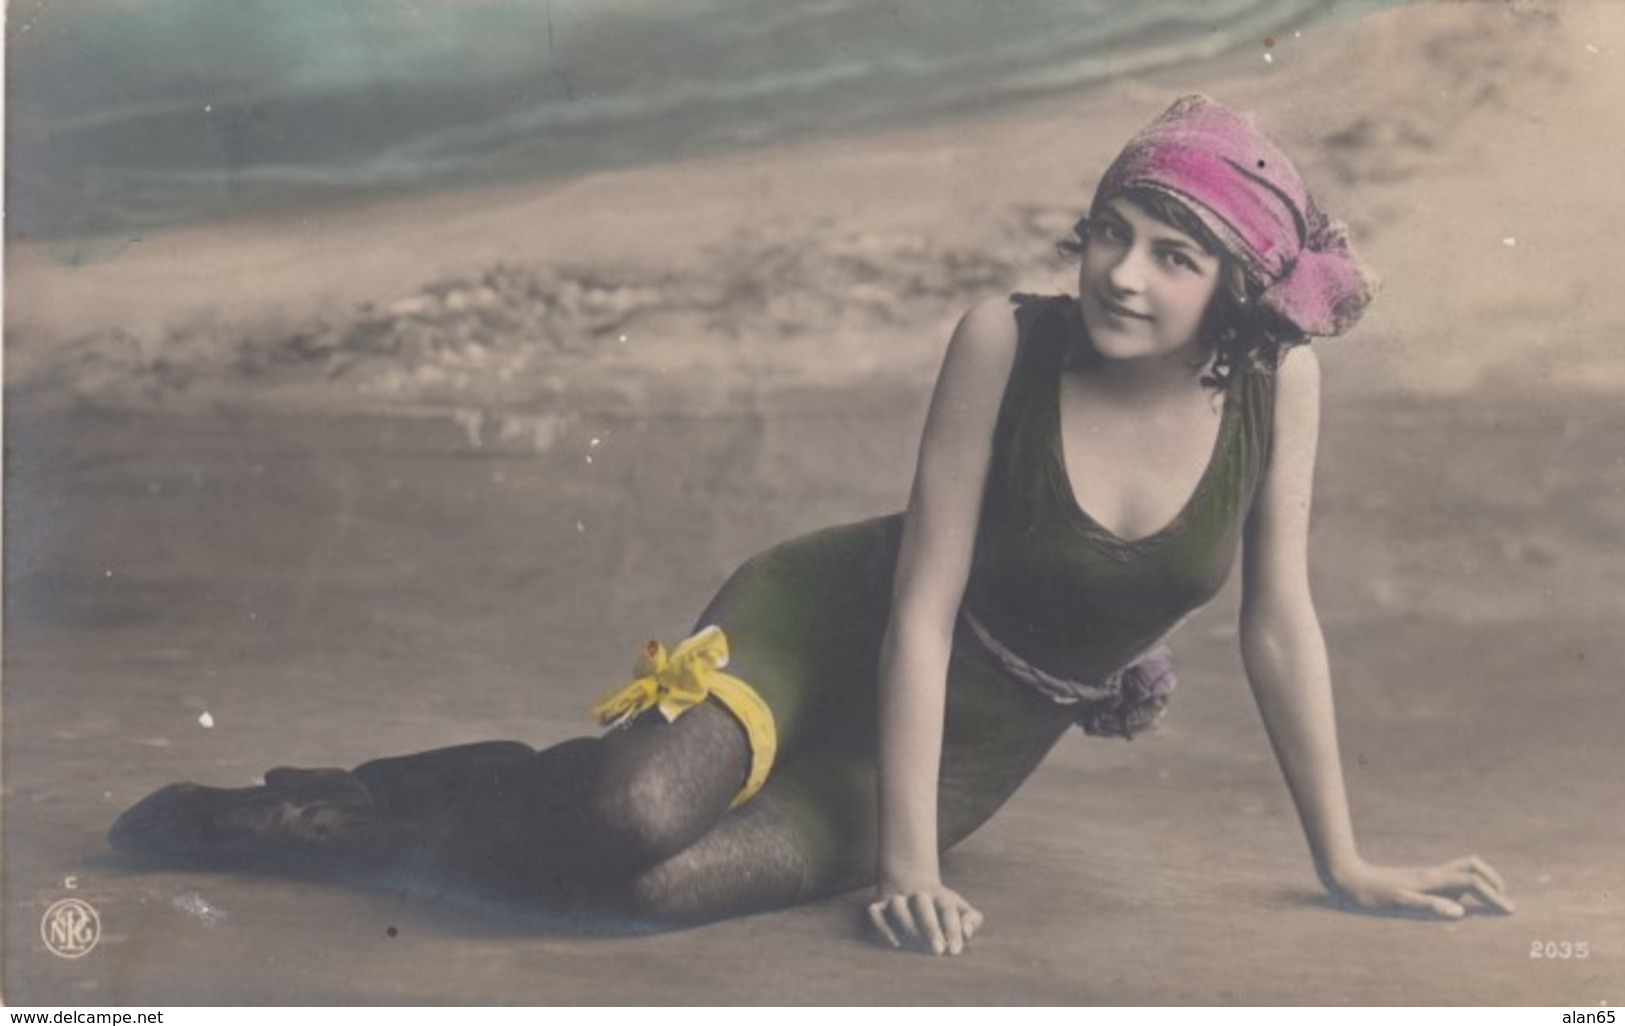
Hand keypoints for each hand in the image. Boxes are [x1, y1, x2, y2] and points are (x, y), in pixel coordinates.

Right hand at [867, 882, 983, 954]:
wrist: (910, 880)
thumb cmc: (941, 905)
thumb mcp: (960, 908)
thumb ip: (972, 920)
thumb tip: (966, 934)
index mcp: (939, 895)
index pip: (947, 909)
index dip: (953, 929)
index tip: (955, 951)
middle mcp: (916, 894)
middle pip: (922, 905)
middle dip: (930, 928)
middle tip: (938, 950)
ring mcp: (896, 898)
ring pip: (897, 905)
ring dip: (906, 923)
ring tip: (916, 941)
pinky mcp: (879, 905)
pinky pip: (875, 912)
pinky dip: (882, 926)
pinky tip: (896, 943)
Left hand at [1329, 855, 1514, 918]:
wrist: (1347, 878)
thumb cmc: (1370, 894)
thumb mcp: (1398, 904)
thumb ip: (1429, 906)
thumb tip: (1461, 912)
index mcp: (1432, 881)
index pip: (1473, 883)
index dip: (1494, 896)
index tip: (1511, 912)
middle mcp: (1433, 875)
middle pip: (1473, 867)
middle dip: (1494, 881)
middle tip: (1506, 903)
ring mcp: (1427, 876)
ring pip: (1463, 869)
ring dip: (1482, 881)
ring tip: (1493, 903)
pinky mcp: (1420, 881)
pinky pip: (1451, 879)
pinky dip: (1467, 887)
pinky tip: (1464, 903)